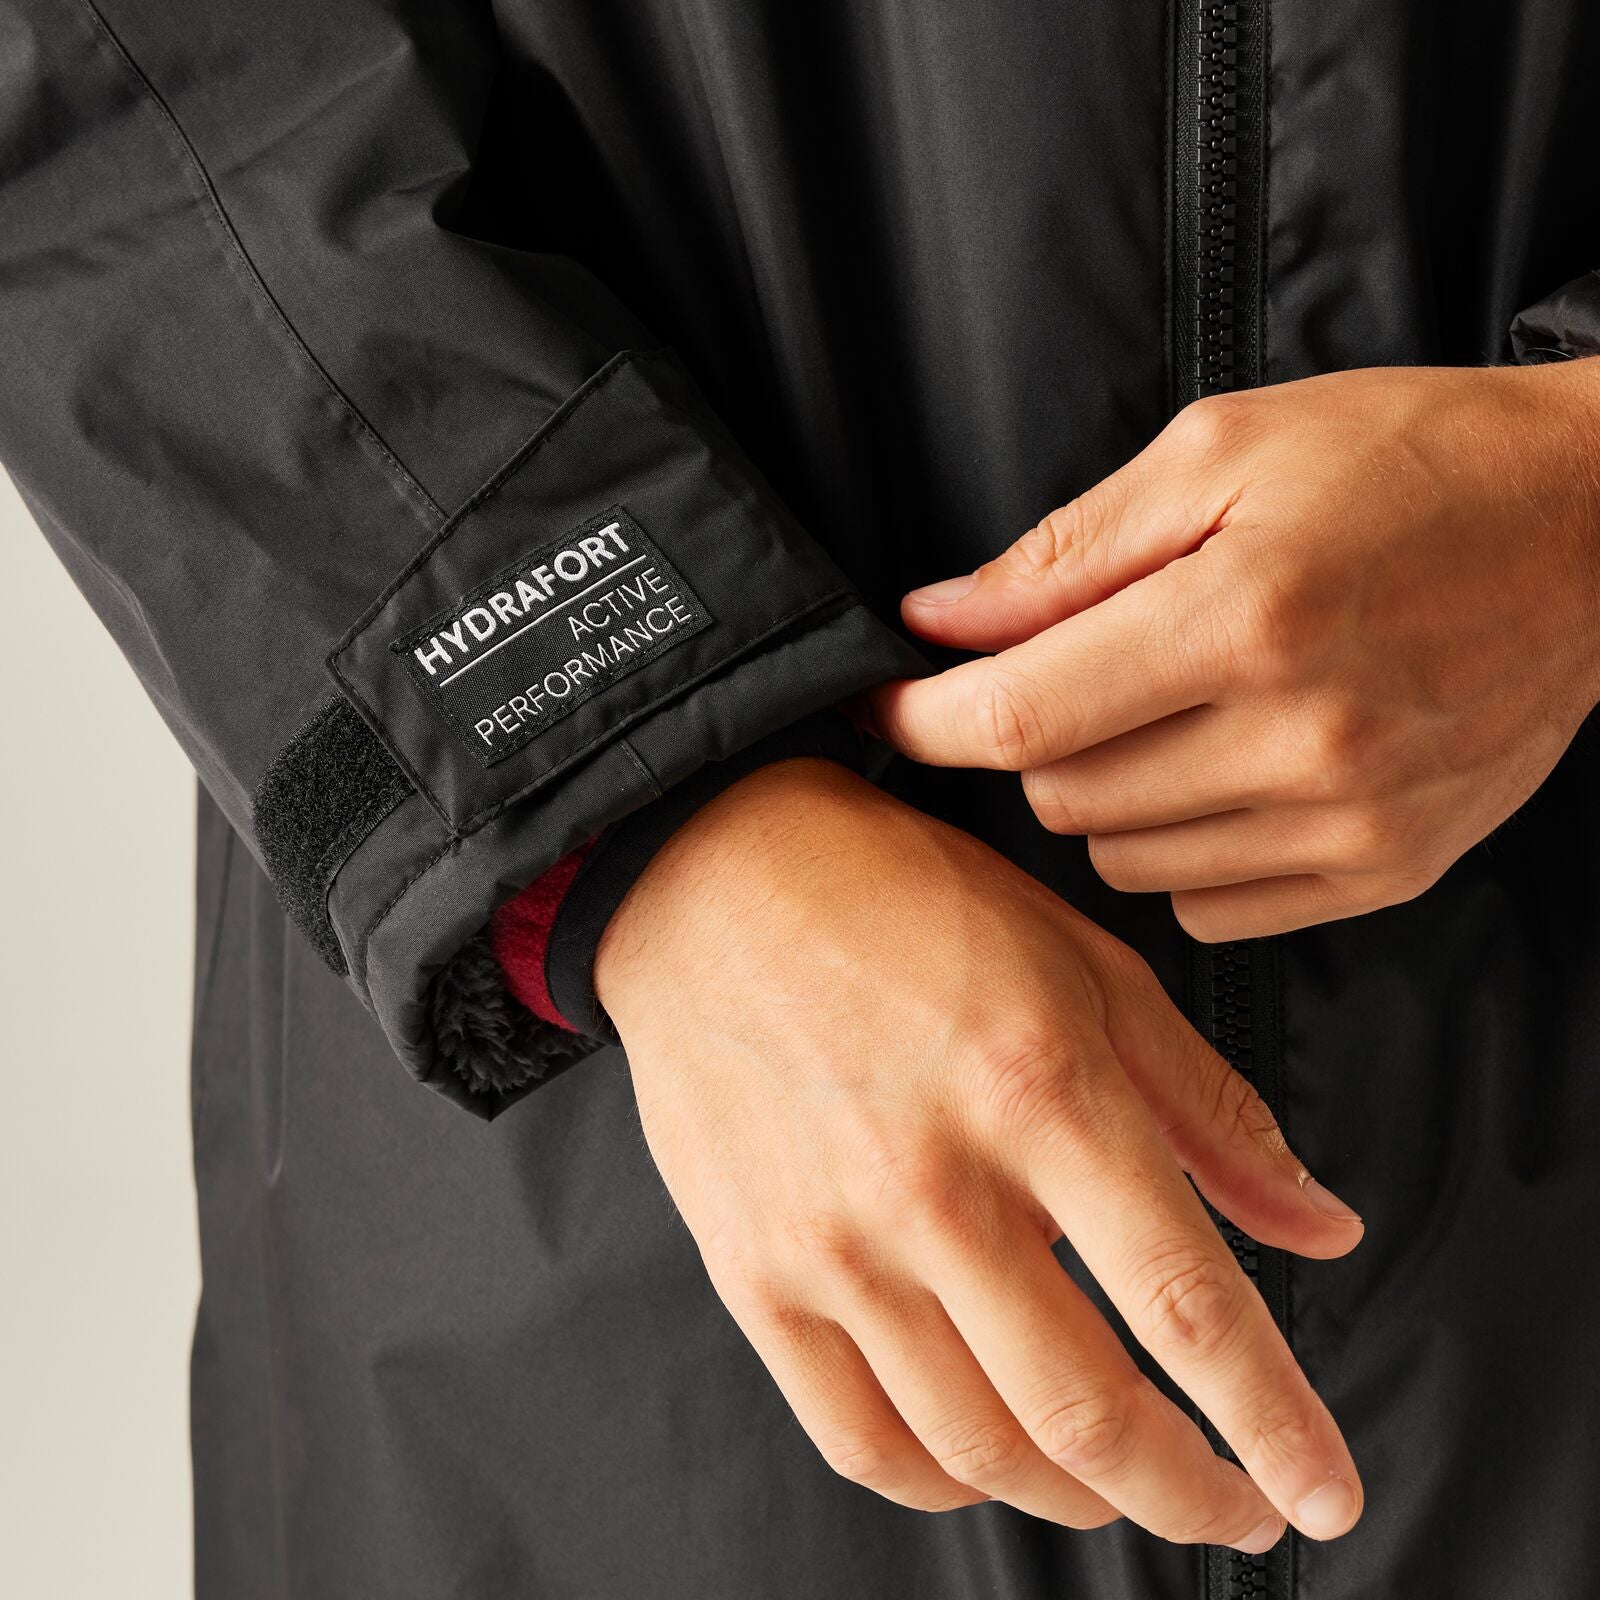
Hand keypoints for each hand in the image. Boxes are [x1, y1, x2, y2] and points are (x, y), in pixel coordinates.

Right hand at [596, 758, 1363, 1550]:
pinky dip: (945, 1487)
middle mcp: (935, 1183)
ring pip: (978, 1449)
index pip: (1186, 1302)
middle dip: (1191, 1496)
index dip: (1275, 1422)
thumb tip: (1320, 1226)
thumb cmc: (903, 903)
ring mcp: (833, 1241)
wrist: (716, 879)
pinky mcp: (754, 1274)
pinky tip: (989, 1465)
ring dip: (1081, 1499)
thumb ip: (1209, 1107)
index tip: (1323, 1492)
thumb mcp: (1085, 963)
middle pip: (1087, 1412)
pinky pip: (859, 1438)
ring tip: (1125, 1484)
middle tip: (1238, 1512)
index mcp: (1038, 1088)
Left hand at [872, 360, 1599, 939]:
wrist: (1595, 527)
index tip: (882, 709)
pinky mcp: (1387, 868)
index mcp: (1242, 615)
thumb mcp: (1220, 453)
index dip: (920, 722)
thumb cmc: (1408, 463)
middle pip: (1060, 798)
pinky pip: (1208, 906)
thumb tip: (939, 618)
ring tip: (1165, 711)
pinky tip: (1223, 773)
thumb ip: (1065, 551)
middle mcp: (1299, 737)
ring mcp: (1350, 819)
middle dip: (1032, 738)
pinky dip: (1182, 850)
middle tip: (1070, 674)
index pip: (1016, 717)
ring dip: (1106, 794)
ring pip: (1123, 860)